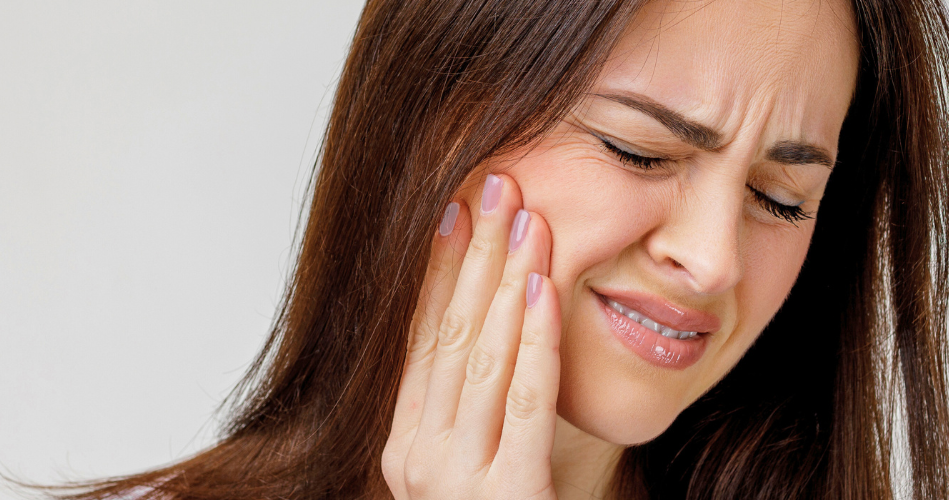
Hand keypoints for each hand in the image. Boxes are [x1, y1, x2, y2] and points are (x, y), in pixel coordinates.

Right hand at [381, 174, 561, 498]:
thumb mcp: (475, 464)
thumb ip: (472, 407)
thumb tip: (482, 320)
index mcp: (403, 447)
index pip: (421, 340)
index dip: (437, 268)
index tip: (455, 206)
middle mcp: (416, 459)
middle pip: (448, 336)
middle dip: (473, 254)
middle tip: (495, 184)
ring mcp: (456, 479)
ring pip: (483, 359)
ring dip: (506, 280)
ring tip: (526, 217)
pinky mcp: (506, 494)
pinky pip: (526, 402)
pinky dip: (536, 341)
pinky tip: (546, 292)